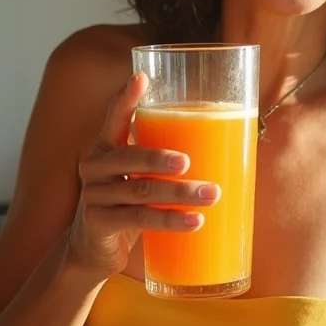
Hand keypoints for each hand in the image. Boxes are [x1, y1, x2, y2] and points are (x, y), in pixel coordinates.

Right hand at [65, 73, 220, 277]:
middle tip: (189, 162)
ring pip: (141, 191)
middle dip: (162, 159)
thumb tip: (230, 140)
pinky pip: (138, 219)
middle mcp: (96, 165)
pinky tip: (194, 221)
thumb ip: (163, 154)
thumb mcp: (140, 173)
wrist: (95, 248)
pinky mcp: (99, 224)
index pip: (115, 115)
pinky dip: (170, 220)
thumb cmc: (131, 200)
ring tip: (211, 195)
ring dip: (179, 193)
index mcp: (107, 144)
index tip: (142, 78)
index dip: (127, 97)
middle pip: (131, 157)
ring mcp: (94, 195)